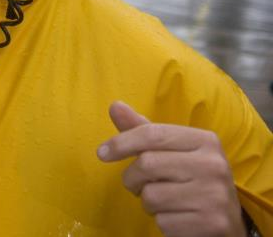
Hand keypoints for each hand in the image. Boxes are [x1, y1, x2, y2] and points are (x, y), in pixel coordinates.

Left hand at [97, 101, 246, 236]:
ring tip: (165, 200)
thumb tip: (115, 105)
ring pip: (151, 196)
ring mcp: (215, 195)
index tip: (101, 153)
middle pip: (146, 164)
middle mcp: (214, 165)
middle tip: (139, 184)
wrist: (227, 220)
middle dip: (132, 178)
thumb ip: (143, 131)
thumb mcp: (172, 151)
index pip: (152, 134)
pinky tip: (178, 217)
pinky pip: (163, 222)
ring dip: (147, 202)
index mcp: (205, 140)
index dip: (121, 143)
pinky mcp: (212, 223)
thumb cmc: (190, 178)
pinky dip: (162, 222)